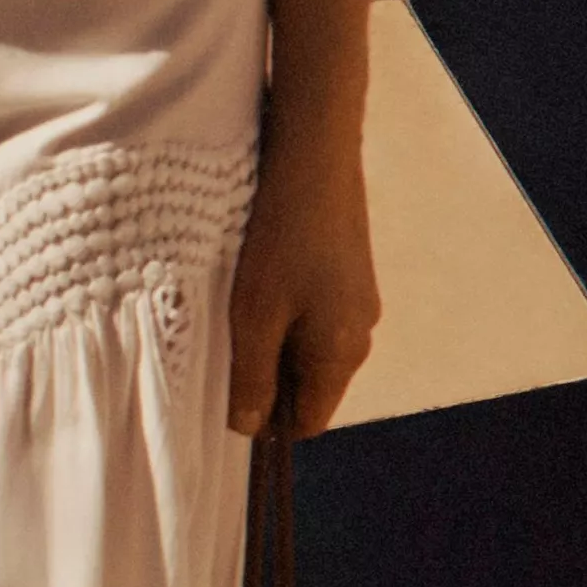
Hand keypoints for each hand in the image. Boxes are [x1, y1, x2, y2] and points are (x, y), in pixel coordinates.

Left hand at [226, 133, 377, 441]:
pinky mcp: (350, 273)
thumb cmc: (282, 240)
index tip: (227, 399)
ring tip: (239, 308)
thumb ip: (251, 377)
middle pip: (310, 385)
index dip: (268, 422)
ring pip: (309, 347)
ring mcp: (359, 302)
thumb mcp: (253, 317)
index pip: (309, 421)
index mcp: (343, 355)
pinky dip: (285, 310)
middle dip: (267, 377)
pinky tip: (259, 280)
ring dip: (272, 341)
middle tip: (225, 346)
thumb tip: (249, 428)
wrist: (315, 158)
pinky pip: (315, 314)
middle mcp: (361, 334)